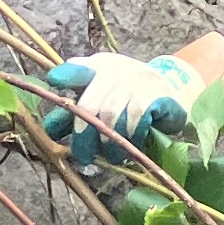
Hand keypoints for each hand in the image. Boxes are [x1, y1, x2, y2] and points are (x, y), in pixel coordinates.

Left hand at [41, 52, 205, 171]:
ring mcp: (137, 80)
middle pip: (90, 104)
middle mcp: (116, 69)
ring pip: (112, 115)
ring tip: (110, 156)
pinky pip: (136, 119)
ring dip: (109, 141)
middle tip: (83, 157)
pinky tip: (130, 144)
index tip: (52, 82)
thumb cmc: (129, 96)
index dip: (65, 77)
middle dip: (83, 135)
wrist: (173, 89)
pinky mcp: (156, 94)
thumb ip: (77, 107)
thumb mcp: (103, 95)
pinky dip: (130, 135)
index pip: (77, 70)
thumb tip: (51, 129)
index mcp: (98, 67)